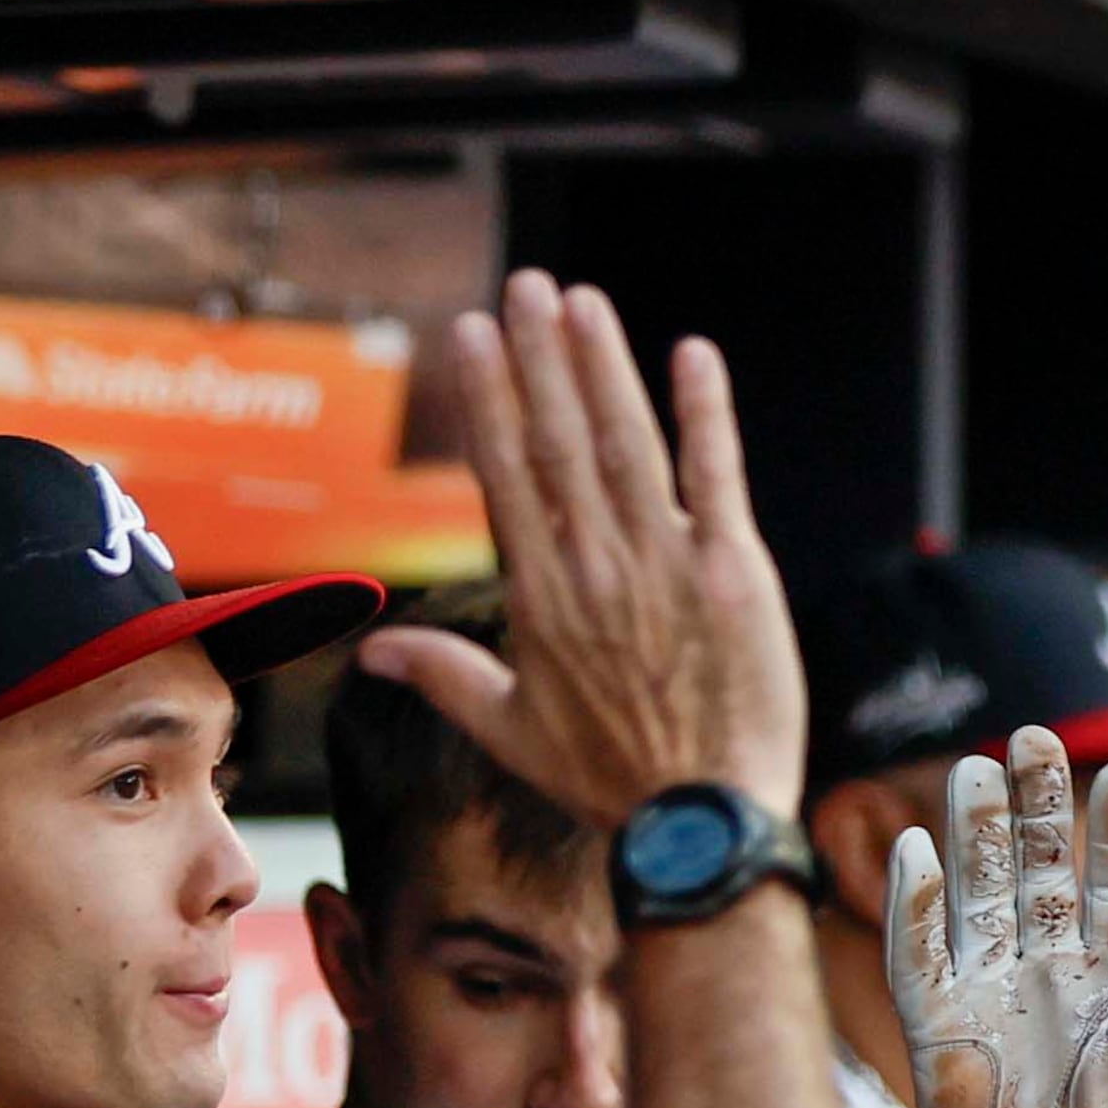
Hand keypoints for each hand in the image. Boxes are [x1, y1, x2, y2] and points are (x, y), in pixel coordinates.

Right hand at [360, 267, 806, 824]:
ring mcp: (667, 565)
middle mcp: (597, 567)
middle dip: (541, 357)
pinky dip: (705, 413)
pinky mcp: (735, 573)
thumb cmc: (609, 782)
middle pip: (561, 442)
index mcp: (542, 596)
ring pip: (628, 444)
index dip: (488, 399)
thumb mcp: (512, 732)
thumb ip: (444, 676)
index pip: (506, 475)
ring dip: (603, 368)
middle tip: (528, 285)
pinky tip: (691, 354)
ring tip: (582, 302)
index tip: (470, 334)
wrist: (703, 823)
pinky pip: (717, 476)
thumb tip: (373, 650)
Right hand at [887, 727, 1107, 1107]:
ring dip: (975, 834)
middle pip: (1040, 869)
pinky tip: (914, 850)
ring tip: (975, 768)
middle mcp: (1048, 971)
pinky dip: (914, 907)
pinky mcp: (940, 1032)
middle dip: (1037, 803)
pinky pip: (918, 958)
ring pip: (979, 894)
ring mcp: (991, 994)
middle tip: (1033, 734)